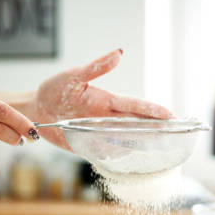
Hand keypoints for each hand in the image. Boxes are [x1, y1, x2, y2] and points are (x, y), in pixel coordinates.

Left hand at [30, 49, 171, 148]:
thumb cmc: (55, 90)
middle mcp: (107, 118)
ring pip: (126, 139)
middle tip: (177, 132)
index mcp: (107, 101)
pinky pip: (108, 153)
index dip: (152, 110)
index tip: (170, 115)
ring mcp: (100, 133)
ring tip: (162, 148)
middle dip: (156, 127)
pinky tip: (135, 160)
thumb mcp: (74, 76)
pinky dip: (121, 157)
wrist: (37, 110)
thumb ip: (96, 68)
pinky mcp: (90, 146)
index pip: (134, 106)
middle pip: (136, 123)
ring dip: (143, 143)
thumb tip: (119, 54)